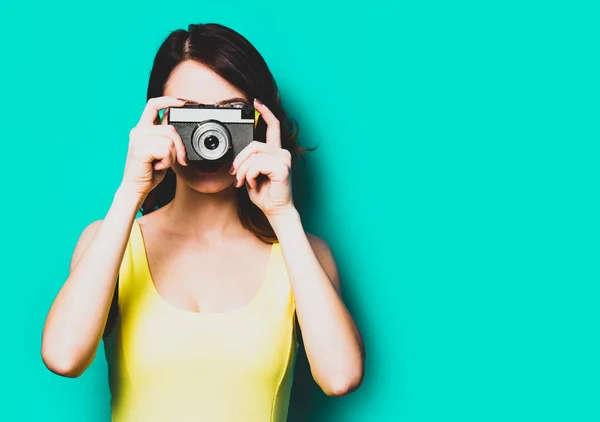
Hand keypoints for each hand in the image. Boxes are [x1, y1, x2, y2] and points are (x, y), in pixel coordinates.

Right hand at [121, 96, 187, 198]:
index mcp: (143, 128)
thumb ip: (167, 138)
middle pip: (170, 128)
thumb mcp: (161, 151)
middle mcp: (138, 131)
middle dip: (180, 146)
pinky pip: (165, 150)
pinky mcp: (140, 150)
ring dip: (172, 157)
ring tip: (161, 164)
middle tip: (180, 160)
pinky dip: (167, 162)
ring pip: (169, 141)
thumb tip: (178, 129)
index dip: (169, 100)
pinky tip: (157, 166)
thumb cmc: (149, 171)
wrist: (136, 188)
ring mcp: (137, 139)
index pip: (153, 104)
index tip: (183, 101)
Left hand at [231, 99, 293, 217]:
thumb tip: (238, 156)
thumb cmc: (265, 195)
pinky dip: (250, 175)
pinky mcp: (282, 168)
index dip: (265, 112)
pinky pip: (257, 165)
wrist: (275, 210)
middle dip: (240, 160)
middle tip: (236, 175)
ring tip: (244, 182)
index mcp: (275, 152)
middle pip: (254, 144)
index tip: (256, 102)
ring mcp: (284, 160)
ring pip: (253, 155)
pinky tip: (254, 184)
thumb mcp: (252, 175)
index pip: (273, 126)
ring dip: (243, 171)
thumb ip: (248, 162)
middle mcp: (282, 153)